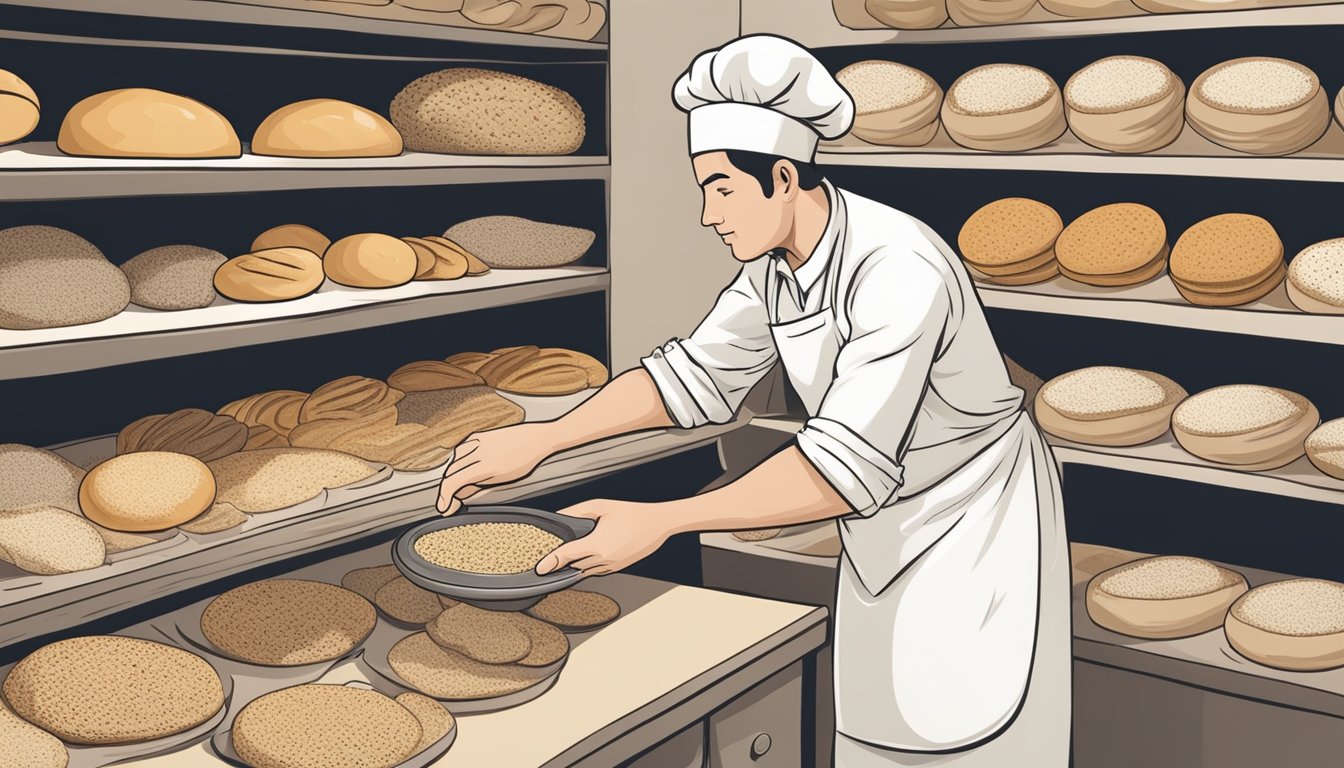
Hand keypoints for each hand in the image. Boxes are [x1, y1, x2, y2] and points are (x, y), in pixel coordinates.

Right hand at [436, 422, 554, 513]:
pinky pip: (461, 448)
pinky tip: (464, 466)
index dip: (444, 498)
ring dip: (453, 474)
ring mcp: (478, 441)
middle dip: (448, 489)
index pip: (452, 482)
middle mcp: (478, 452)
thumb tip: (461, 494)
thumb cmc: (525, 460)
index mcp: (484, 466)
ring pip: (454, 460)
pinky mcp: (479, 434)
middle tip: (452, 502)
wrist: (537, 438)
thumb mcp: (502, 480)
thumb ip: (478, 486)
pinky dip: (459, 459)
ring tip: (460, 485)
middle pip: (450, 473)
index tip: (444, 507)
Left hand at [536, 499, 670, 576]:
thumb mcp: (600, 506)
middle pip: (574, 565)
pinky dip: (587, 565)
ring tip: (567, 556)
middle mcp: (604, 558)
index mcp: (598, 544)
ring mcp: (611, 565)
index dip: (551, 562)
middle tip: (550, 558)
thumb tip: (559, 516)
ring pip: (585, 570)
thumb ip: (576, 512)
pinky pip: (596, 570)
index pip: (567, 556)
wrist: (657, 524)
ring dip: (575, 564)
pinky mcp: (617, 567)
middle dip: (562, 562)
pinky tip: (586, 555)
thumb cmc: (631, 513)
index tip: (540, 569)